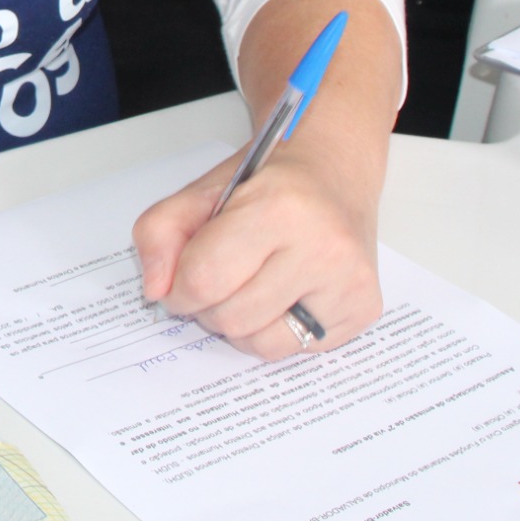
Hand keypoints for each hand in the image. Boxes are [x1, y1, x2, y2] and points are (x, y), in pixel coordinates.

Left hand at [132, 131, 383, 362]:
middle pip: (231, 317)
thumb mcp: (203, 191)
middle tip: (217, 281)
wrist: (335, 170)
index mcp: (279, 207)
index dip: (178, 289)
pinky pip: (297, 350)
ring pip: (262, 344)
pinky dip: (275, 331)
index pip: (204, 279)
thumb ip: (160, 232)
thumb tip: (155, 290)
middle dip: (208, 308)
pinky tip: (283, 295)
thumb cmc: (270, 182)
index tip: (179, 283)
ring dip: (240, 325)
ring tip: (249, 287)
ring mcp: (349, 281)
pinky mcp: (364, 307)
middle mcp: (323, 246)